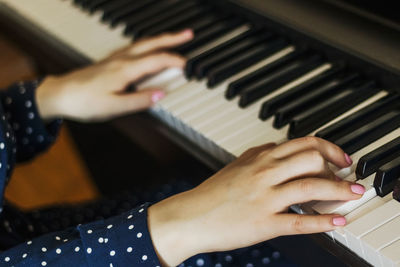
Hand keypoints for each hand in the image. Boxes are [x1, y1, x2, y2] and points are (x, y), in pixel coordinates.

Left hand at [36, 29, 193, 121]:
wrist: (60, 94)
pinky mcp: (109, 61)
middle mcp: (121, 59)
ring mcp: (115, 58)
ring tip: (174, 38)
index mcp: (125, 69)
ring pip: (143, 43)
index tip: (189, 65)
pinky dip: (147, 44)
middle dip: (172, 38)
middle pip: (152, 44)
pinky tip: (147, 48)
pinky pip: (133, 47)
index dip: (176, 61)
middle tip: (188, 34)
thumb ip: (138, 100)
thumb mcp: (113, 107)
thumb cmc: (84, 101)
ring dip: (161, 39)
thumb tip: (161, 94)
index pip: (157, 60)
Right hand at [148, 137, 363, 265]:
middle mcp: (264, 173)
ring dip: (339, 190)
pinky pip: (300, 221)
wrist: (192, 216)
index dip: (328, 148)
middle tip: (345, 176)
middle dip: (336, 167)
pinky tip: (337, 221)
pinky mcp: (264, 223)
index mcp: (259, 157)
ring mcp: (265, 198)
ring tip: (354, 194)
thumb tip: (281, 150)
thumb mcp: (237, 165)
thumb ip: (260, 154)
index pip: (302, 143)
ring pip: (311, 187)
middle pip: (312, 159)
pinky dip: (324, 222)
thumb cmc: (213, 192)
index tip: (340, 157)